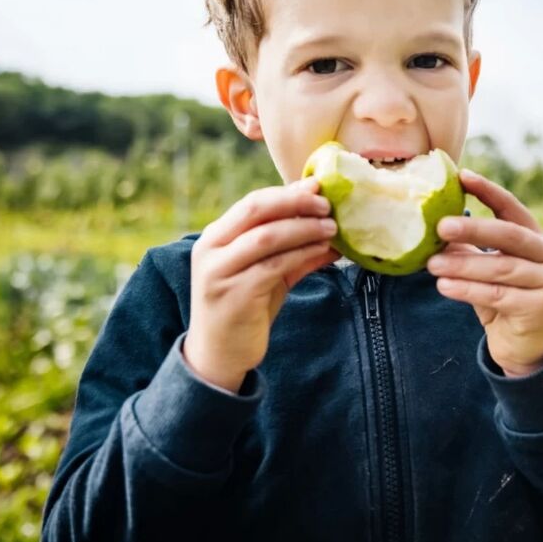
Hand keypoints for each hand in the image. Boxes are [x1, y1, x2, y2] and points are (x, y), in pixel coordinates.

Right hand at [184, 178, 340, 391]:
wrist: (219, 355)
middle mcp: (210, 250)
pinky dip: (301, 254)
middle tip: (327, 204)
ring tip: (332, 227)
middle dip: (295, 202)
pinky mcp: (234, 295)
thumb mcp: (269, 273)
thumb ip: (293, 248)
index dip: (287, 192)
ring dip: (303, 228)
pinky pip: (273, 266)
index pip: (252, 202)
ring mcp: (219, 272)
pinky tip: (322, 250)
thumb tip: (331, 225)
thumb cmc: (245, 308)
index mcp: (215, 237)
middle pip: (256, 211)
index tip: (318, 187)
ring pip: (266, 237)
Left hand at [427, 170, 542, 376]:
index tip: (462, 176)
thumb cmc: (504, 301)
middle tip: (441, 226)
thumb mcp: (487, 271)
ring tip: (432, 264)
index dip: (488, 191)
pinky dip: (468, 290)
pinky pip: (499, 295)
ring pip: (501, 267)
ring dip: (463, 264)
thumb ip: (470, 250)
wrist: (526, 349)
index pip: (512, 208)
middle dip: (473, 229)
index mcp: (538, 238)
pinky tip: (444, 286)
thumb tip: (433, 229)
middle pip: (509, 235)